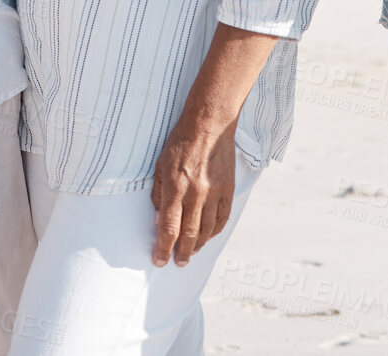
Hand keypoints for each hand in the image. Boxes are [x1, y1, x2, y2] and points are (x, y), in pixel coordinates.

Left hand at [150, 116, 236, 266]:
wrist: (209, 125)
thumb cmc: (180, 143)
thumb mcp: (160, 165)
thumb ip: (159, 195)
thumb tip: (160, 221)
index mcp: (175, 186)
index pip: (168, 227)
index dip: (163, 248)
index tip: (160, 261)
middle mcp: (196, 193)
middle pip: (189, 234)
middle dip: (181, 253)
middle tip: (178, 262)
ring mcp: (214, 192)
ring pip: (207, 230)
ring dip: (198, 245)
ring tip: (190, 252)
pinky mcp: (228, 190)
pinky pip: (222, 219)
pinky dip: (214, 232)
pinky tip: (207, 237)